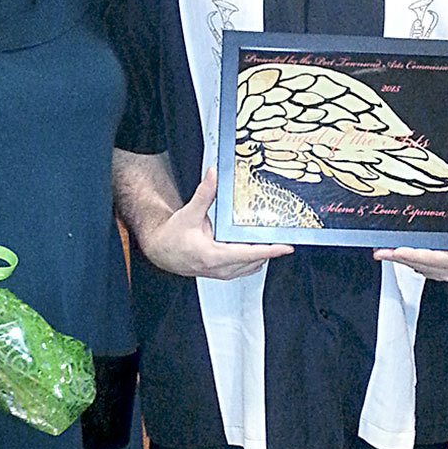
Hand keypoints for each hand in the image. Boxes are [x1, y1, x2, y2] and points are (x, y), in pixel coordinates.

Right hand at [140, 168, 293, 280]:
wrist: (161, 251)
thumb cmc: (172, 237)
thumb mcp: (188, 213)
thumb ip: (204, 194)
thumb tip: (213, 175)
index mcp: (213, 255)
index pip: (249, 254)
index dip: (270, 250)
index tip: (286, 246)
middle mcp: (220, 268)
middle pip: (256, 260)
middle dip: (270, 248)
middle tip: (283, 234)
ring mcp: (222, 273)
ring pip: (252, 266)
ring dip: (263, 254)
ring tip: (271, 238)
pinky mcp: (223, 273)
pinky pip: (245, 267)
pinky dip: (254, 258)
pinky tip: (255, 245)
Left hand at [373, 173, 447, 281]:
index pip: (436, 258)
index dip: (416, 255)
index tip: (400, 250)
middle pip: (419, 263)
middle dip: (397, 256)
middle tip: (380, 249)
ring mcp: (438, 273)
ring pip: (413, 266)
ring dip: (396, 258)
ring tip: (379, 248)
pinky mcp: (431, 271)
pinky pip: (413, 265)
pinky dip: (402, 257)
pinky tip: (389, 248)